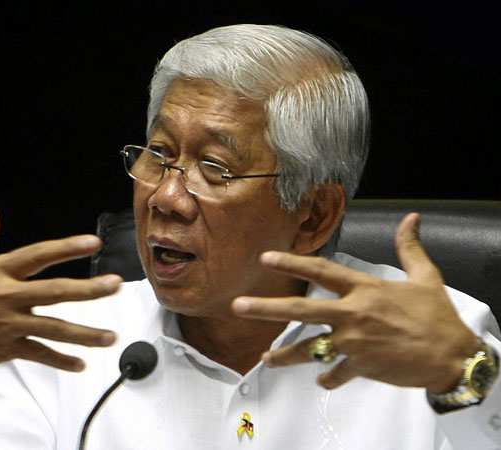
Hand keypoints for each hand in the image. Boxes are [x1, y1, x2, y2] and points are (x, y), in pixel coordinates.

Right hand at [0, 202, 120, 404]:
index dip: (66, 247)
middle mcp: (6, 298)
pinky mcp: (6, 350)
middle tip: (115, 284)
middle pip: (54, 292)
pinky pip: (39, 355)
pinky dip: (60, 361)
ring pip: (53, 329)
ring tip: (110, 336)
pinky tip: (82, 365)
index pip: (37, 255)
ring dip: (84, 333)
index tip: (93, 242)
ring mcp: (7, 326)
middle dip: (88, 289)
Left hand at [232, 213, 479, 391]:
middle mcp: (354, 314)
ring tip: (265, 357)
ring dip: (286, 353)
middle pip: (302, 310)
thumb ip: (409, 248)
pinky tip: (321, 380)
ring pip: (310, 348)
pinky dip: (329, 377)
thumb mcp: (425, 278)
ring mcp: (355, 343)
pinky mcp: (362, 367)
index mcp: (365, 289)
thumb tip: (410, 219)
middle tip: (239, 306)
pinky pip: (337, 373)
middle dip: (267, 308)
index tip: (266, 258)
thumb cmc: (438, 318)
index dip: (292, 263)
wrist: (454, 356)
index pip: (321, 272)